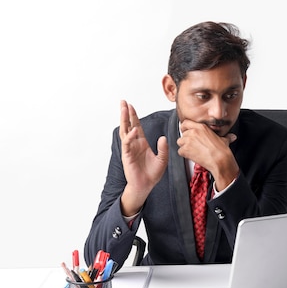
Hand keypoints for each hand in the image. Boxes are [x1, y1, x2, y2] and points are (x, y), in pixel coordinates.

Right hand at [119, 100, 167, 215]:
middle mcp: (134, 144)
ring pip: (125, 131)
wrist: (146, 185)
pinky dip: (130, 136)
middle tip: (123, 102)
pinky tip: (133, 130)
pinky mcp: (127, 156)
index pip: (137, 126)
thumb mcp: (162, 159)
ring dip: (124, 120)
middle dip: (126, 113)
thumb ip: (163, 148)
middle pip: (128, 125)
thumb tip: (163, 137)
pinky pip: (127, 144)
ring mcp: (129, 149)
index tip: (131, 106)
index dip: (134, 116)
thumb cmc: (152, 174)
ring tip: (123, 109)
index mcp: (142, 143)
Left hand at [177, 119, 238, 189]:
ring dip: (184, 146)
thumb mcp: (225, 140)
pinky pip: (180, 151)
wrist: (220, 160)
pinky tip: (192, 156)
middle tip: (192, 145)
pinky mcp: (186, 150)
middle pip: (183, 133)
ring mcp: (189, 140)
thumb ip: (227, 137)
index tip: (187, 132)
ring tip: (192, 151)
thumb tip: (231, 137)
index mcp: (201, 127)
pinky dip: (184, 154)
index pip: (186, 123)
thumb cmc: (222, 151)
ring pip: (180, 142)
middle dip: (186, 139)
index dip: (186, 128)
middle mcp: (193, 132)